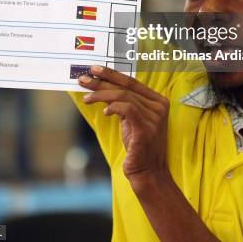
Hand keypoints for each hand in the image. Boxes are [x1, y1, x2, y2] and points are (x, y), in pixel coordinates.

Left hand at [79, 65, 169, 184]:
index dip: (112, 73)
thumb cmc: (138, 147)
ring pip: (123, 96)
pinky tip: (104, 111)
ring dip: (101, 95)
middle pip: (126, 87)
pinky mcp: (146, 128)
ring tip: (87, 99)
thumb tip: (103, 88)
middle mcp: (159, 106)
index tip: (95, 69)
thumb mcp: (132, 121)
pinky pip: (127, 109)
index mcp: (158, 100)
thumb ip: (125, 104)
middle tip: (84, 79)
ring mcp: (154, 117)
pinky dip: (113, 107)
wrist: (148, 173)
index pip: (132, 81)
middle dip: (102, 81)